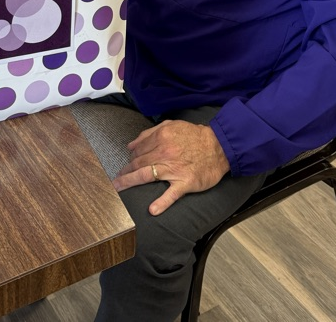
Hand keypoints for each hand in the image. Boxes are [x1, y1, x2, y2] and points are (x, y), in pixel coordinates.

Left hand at [112, 119, 229, 215]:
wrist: (218, 146)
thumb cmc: (194, 136)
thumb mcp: (171, 126)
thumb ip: (150, 133)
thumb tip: (132, 145)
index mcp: (160, 138)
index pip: (138, 151)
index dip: (129, 159)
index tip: (125, 166)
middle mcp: (164, 153)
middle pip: (138, 164)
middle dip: (125, 172)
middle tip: (116, 180)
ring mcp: (174, 169)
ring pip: (146, 176)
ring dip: (130, 183)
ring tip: (119, 189)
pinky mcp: (185, 182)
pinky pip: (171, 194)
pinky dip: (161, 203)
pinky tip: (152, 210)